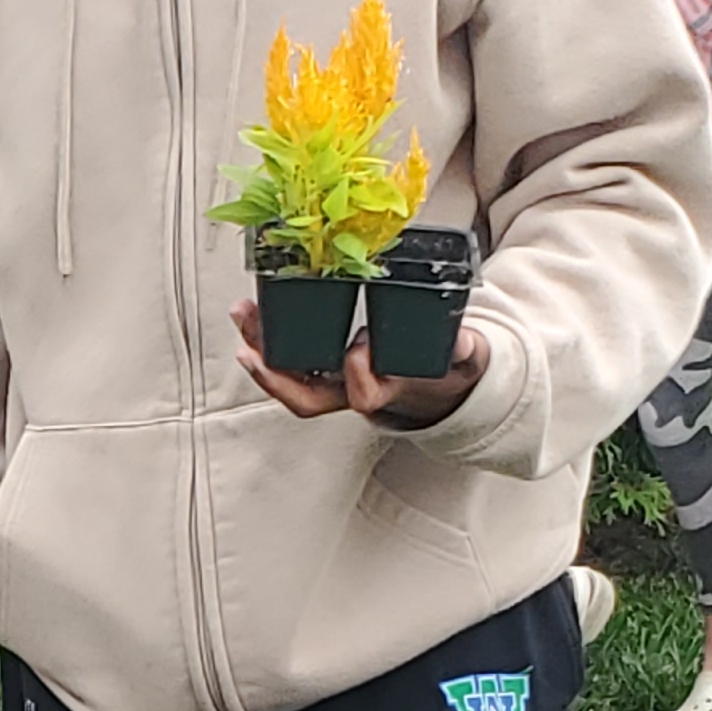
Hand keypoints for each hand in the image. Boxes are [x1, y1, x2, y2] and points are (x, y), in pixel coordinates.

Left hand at [231, 302, 487, 429]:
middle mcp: (350, 393)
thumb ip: (467, 352)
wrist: (437, 381)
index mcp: (386, 393)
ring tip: (243, 315)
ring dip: (261, 348)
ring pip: (288, 376)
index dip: (357, 373)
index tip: (360, 345)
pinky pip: (288, 357)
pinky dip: (267, 337)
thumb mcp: (465, 360)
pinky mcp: (322, 362)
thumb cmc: (445, 370)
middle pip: (305, 396)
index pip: (363, 396)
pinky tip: (252, 313)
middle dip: (275, 375)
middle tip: (252, 349)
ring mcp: (332, 381)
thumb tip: (465, 344)